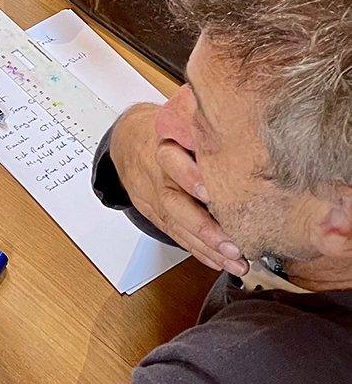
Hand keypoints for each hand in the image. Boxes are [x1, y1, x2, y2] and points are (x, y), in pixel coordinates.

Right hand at [109, 104, 247, 275]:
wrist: (127, 140)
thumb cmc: (169, 132)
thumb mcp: (184, 121)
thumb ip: (208, 131)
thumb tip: (257, 138)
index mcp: (164, 146)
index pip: (172, 162)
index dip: (190, 178)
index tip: (213, 194)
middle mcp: (158, 175)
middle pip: (175, 204)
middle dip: (205, 228)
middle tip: (234, 244)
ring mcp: (154, 197)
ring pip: (177, 225)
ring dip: (207, 247)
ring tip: (236, 261)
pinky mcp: (154, 213)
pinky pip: (176, 235)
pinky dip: (198, 251)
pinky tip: (219, 262)